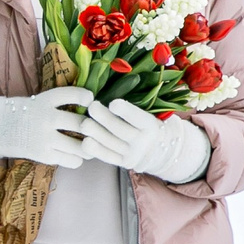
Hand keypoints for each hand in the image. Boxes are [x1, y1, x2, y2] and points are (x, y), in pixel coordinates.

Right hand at [0, 88, 95, 168]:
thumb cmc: (28, 114)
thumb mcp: (41, 101)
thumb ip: (63, 102)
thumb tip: (94, 106)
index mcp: (46, 100)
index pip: (73, 95)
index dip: (86, 97)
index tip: (90, 100)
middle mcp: (45, 118)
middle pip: (81, 124)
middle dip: (94, 127)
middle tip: (97, 128)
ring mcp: (44, 138)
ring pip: (80, 146)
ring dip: (90, 146)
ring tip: (91, 144)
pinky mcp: (43, 155)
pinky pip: (72, 160)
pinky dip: (78, 158)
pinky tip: (75, 154)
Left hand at [77, 98, 210, 182]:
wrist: (160, 150)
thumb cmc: (148, 123)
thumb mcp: (150, 113)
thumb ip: (137, 103)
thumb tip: (120, 80)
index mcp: (151, 126)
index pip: (138, 118)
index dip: (126, 111)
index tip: (113, 102)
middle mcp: (144, 141)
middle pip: (121, 130)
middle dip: (105, 118)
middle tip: (91, 107)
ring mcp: (133, 154)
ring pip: (111, 143)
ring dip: (96, 133)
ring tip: (83, 123)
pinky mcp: (123, 163)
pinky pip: (107, 157)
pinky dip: (95, 150)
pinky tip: (84, 142)